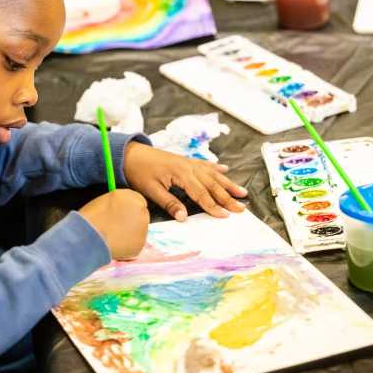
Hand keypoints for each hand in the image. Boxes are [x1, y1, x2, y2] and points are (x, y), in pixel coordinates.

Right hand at [79, 189, 149, 259]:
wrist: (88, 236)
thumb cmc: (89, 219)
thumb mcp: (103, 202)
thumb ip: (117, 205)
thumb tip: (121, 211)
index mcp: (129, 196)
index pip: (138, 200)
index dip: (130, 209)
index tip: (123, 216)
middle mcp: (140, 209)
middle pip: (141, 215)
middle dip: (133, 221)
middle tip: (118, 229)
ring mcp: (143, 226)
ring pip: (139, 230)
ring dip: (130, 234)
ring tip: (113, 237)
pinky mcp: (141, 242)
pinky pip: (135, 244)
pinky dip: (128, 246)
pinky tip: (115, 246)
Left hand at [123, 142, 246, 221]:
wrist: (131, 154)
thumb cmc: (139, 172)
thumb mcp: (151, 190)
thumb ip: (169, 203)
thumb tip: (184, 217)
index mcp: (181, 174)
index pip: (201, 193)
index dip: (213, 206)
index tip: (224, 216)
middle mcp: (188, 167)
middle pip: (212, 184)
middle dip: (227, 197)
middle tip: (241, 208)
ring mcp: (188, 162)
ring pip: (213, 174)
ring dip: (228, 183)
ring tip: (241, 192)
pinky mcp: (185, 161)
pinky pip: (205, 165)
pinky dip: (216, 169)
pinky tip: (225, 171)